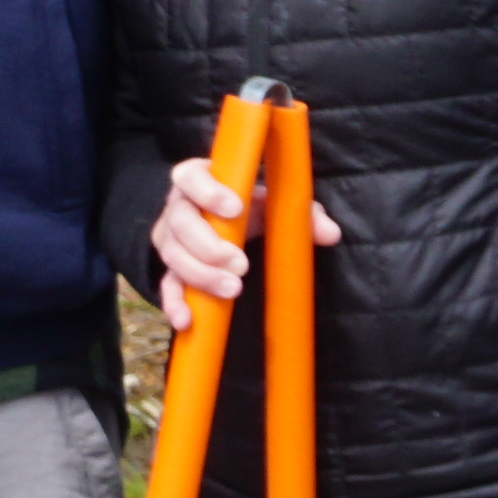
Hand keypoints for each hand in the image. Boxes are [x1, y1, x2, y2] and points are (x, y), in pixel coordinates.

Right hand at [147, 158, 338, 332]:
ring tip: (233, 289)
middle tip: (240, 264)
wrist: (228, 223)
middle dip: (209, 246)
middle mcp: (177, 207)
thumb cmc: (253, 206)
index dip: (207, 192)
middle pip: (180, 223)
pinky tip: (187, 320)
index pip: (190, 177)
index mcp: (200, 180)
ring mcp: (170, 240)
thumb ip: (304, 213)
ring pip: (174, 256)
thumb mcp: (277, 202)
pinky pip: (167, 286)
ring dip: (201, 275)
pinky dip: (174, 304)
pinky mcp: (170, 269)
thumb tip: (330, 234)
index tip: (235, 208)